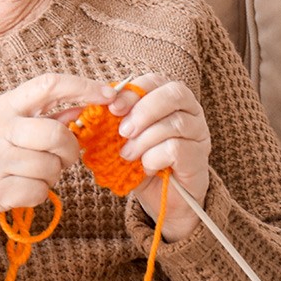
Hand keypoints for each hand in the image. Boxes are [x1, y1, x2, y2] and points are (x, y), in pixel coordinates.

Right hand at [0, 73, 117, 218]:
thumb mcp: (10, 123)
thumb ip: (47, 115)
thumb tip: (85, 107)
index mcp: (6, 106)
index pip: (49, 84)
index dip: (84, 87)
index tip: (109, 95)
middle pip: (57, 134)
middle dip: (70, 150)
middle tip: (64, 158)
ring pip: (51, 167)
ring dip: (53, 175)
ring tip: (34, 173)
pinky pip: (40, 191)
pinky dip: (40, 193)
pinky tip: (23, 187)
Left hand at [108, 74, 210, 241]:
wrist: (163, 199)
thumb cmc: (143, 162)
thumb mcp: (123, 138)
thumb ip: (109, 120)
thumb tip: (81, 110)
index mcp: (171, 99)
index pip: (156, 81)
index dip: (133, 92)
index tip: (112, 109)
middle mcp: (191, 112)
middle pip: (174, 94)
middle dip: (143, 111)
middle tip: (122, 132)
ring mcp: (199, 134)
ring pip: (174, 124)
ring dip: (144, 140)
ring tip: (128, 156)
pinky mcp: (199, 157)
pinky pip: (175, 148)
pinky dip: (154, 158)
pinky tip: (147, 168)